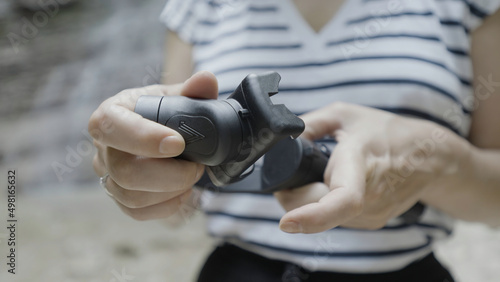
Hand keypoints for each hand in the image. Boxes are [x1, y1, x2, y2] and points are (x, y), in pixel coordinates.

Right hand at [88, 71, 217, 219]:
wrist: (163, 133)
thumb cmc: (167, 113)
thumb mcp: (178, 96)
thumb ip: (193, 90)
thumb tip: (206, 80)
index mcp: (111, 113)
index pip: (110, 126)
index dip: (143, 137)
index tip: (178, 144)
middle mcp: (103, 147)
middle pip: (123, 171)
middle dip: (169, 174)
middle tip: (197, 166)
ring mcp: (108, 175)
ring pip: (131, 196)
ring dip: (171, 191)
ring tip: (193, 176)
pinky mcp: (120, 197)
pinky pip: (137, 212)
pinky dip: (166, 206)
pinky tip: (183, 192)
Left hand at [275, 103, 465, 232]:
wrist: (431, 156)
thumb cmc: (386, 132)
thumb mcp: (344, 114)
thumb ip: (308, 125)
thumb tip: (280, 140)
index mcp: (360, 162)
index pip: (343, 199)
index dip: (312, 216)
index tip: (286, 222)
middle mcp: (369, 195)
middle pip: (318, 210)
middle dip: (292, 199)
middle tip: (285, 180)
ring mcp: (373, 213)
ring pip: (325, 218)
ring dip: (308, 203)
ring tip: (315, 177)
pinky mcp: (373, 221)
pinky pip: (336, 219)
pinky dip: (323, 206)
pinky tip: (331, 186)